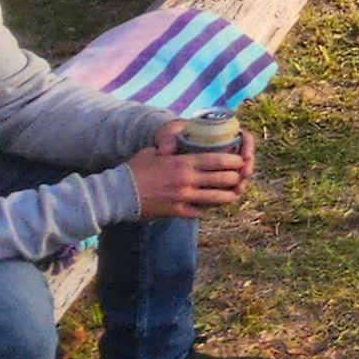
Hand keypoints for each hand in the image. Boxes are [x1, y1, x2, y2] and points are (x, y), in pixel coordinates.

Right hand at [129, 125, 255, 220]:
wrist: (118, 195)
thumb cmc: (134, 171)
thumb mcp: (153, 153)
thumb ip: (169, 150)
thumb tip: (176, 146)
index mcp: (183, 163)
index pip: (218, 160)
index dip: (234, 161)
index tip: (240, 160)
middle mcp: (187, 180)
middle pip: (224, 179)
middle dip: (237, 178)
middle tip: (241, 177)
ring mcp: (184, 197)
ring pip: (218, 198)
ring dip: (229, 195)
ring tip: (233, 193)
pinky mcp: (178, 212)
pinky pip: (202, 211)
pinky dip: (209, 208)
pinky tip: (212, 205)